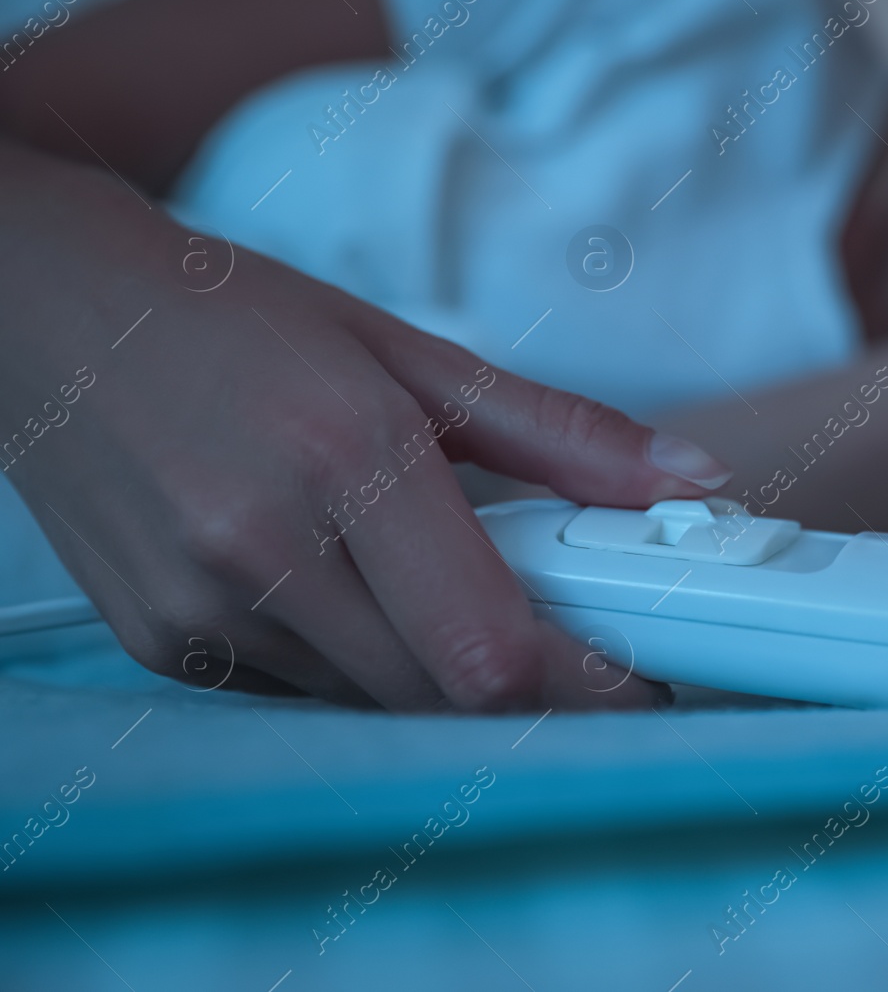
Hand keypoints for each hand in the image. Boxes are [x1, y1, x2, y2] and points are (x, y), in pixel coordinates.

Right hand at [0, 143, 730, 711]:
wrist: (48, 311)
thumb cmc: (238, 316)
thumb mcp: (413, 353)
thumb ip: (564, 434)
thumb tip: (693, 478)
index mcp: (345, 458)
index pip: (491, 647)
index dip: (587, 687)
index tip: (646, 681)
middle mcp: (262, 551)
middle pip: (446, 700)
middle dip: (532, 688)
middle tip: (576, 638)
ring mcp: (200, 611)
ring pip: (380, 706)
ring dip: (446, 677)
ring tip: (450, 588)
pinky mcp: (161, 644)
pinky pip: (308, 696)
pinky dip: (366, 667)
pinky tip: (360, 593)